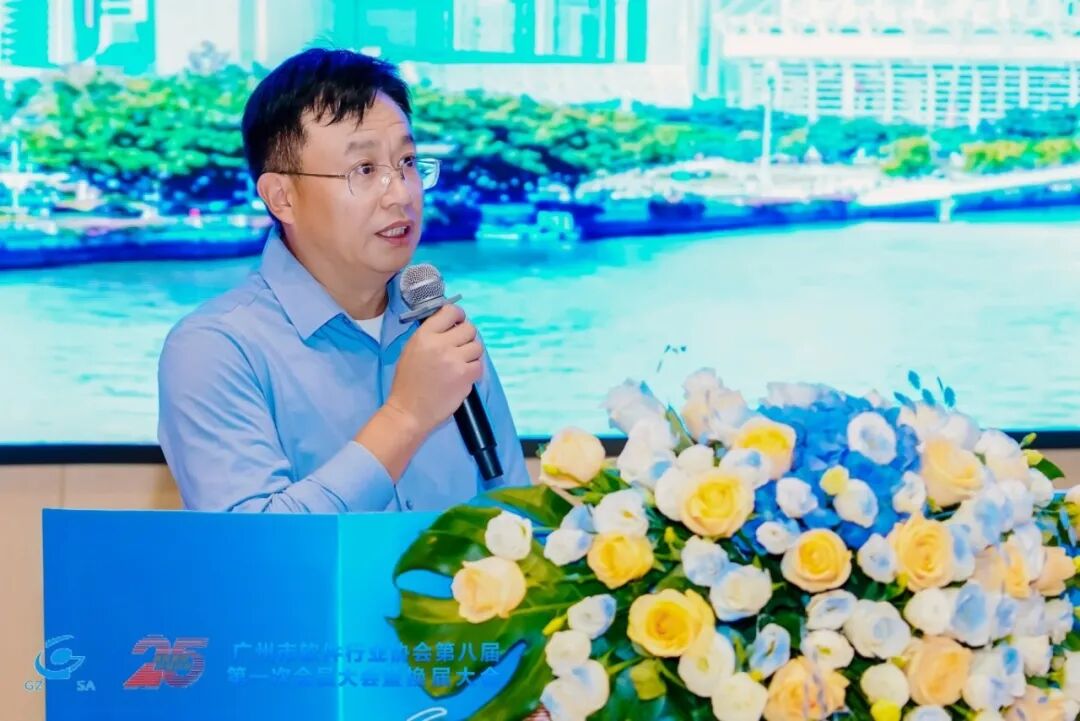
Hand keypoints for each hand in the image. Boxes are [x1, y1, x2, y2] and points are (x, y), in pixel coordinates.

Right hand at [385, 303, 483, 436]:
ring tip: (461, 363)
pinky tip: (463, 375)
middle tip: (460, 347)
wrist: (408, 411)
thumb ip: (431, 335)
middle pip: (469, 328)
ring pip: (477, 346)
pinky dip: (474, 370)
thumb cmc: (408, 382)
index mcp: (424, 335)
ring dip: (472, 354)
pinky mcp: (465, 376)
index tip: (458, 323)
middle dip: (467, 337)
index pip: (450, 312)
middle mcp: (440, 344)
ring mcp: (454, 360)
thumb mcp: (412, 350)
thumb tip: (452, 325)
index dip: (458, 316)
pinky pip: (479, 365)